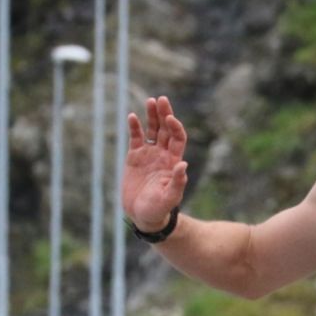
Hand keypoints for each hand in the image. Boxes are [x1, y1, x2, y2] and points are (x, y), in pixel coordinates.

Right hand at [123, 95, 189, 232]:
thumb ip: (177, 182)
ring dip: (152, 116)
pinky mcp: (134, 157)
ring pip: (152, 130)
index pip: (177, 138)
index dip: (175, 127)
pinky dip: (134, 127)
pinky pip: (135, 138)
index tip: (170, 119)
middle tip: (162, 100)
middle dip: (164, 114)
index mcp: (173, 161)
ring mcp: (149, 154)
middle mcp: (163, 154)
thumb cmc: (159, 209)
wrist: (143, 215)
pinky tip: (132, 117)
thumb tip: (183, 165)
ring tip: (150, 101)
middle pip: (165, 129)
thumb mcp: (169, 198)